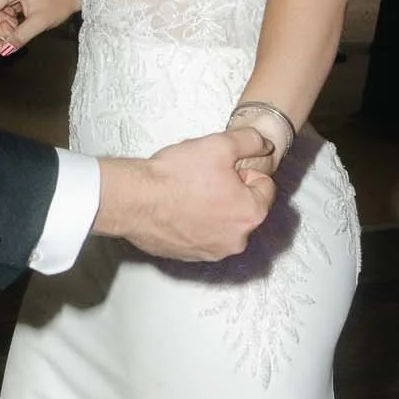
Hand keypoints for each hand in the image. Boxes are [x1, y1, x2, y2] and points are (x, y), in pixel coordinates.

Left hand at [0, 0, 36, 55]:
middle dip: (18, 20)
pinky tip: (14, 38)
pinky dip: (9, 45)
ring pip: (9, 35)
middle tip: (20, 15)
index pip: (12, 6)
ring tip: (15, 25)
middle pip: (11, 21)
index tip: (27, 2)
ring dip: (15, 31)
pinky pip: (2, 48)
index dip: (20, 5)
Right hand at [0, 0, 76, 51]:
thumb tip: (5, 50)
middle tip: (13, 32)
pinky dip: (6, 13)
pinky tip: (17, 19)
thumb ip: (20, 37)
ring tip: (17, 26)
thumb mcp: (39, 23)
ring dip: (2, 19)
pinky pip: (1, 1)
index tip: (5, 35)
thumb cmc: (59, 3)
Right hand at [97, 133, 275, 261]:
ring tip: (188, 193)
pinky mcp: (189, 257)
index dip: (243, 171)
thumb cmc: (174, 177)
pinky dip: (195, 223)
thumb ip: (251, 141)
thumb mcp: (219, 145)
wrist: (134, 200)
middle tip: (204, 177)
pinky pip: (201, 236)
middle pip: (245, 208)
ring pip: (223, 223)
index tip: (222, 168)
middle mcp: (237, 240)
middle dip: (230, 192)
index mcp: (251, 214)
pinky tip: (178, 209)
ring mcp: (212, 253)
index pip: (265, 186)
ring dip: (213, 209)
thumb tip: (264, 144)